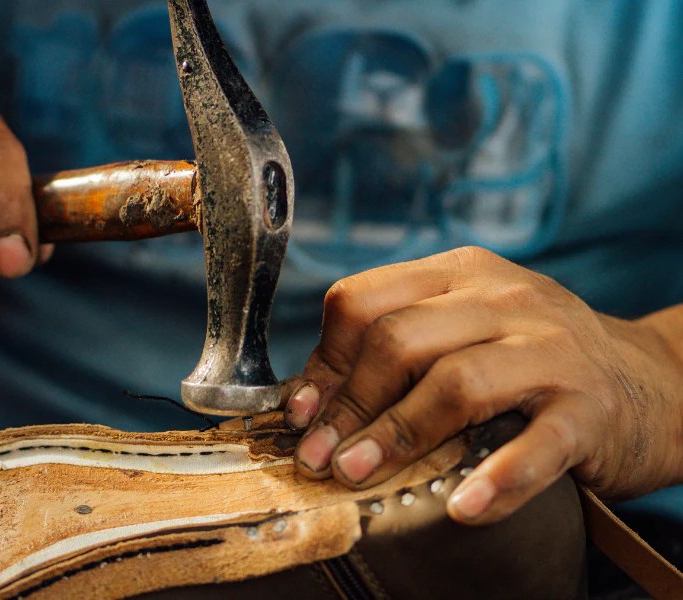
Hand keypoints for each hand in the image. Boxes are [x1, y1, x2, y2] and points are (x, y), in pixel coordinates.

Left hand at [283, 246, 682, 523]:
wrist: (647, 381)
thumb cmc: (528, 360)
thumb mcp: (461, 331)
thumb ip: (396, 350)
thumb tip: (310, 400)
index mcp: (459, 275)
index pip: (363, 300)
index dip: (323, 360)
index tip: (302, 411)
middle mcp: (504, 299)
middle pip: (398, 340)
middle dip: (348, 405)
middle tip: (320, 457)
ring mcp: (550, 348)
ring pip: (455, 382)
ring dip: (397, 435)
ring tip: (357, 474)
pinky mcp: (589, 407)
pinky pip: (536, 444)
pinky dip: (498, 478)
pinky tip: (463, 507)